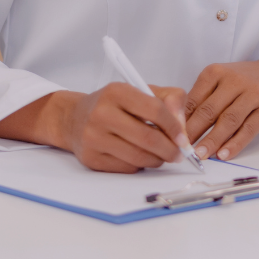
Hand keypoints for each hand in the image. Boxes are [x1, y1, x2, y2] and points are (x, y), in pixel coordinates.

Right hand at [0, 83, 187, 173]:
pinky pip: (126, 168)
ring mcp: (93, 137)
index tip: (184, 138)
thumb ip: (169, 99)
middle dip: (170, 149)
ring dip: (158, 160)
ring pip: (139, 157)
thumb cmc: (114, 105)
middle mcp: (102, 114)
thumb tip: (183, 126)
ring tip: (162, 155)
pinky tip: (140, 156)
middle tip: (179, 153)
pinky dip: (140, 165)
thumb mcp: (141, 91)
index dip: (175, 127)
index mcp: (117, 92)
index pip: (155, 110)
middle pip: (148, 138)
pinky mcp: (91, 158)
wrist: (73, 118)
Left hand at [184, 59, 258, 159]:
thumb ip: (201, 98)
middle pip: (209, 110)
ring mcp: (253, 94)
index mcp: (216, 72)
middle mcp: (234, 80)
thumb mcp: (220, 80)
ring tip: (201, 155)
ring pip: (229, 120)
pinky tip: (224, 154)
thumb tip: (180, 126)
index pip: (194, 100)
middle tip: (183, 149)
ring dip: (213, 140)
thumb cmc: (243, 81)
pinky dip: (235, 144)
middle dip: (194, 132)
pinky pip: (248, 129)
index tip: (173, 137)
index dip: (182, 121)